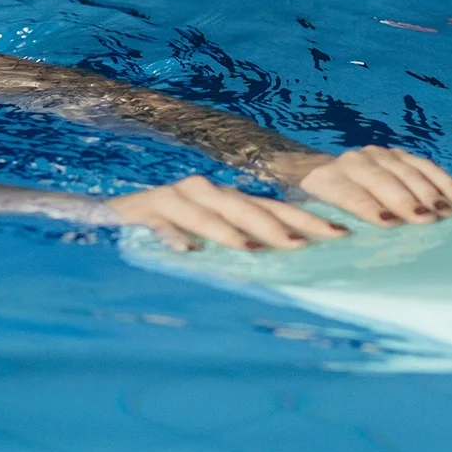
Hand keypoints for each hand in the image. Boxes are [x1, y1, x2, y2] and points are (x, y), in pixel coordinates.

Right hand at [108, 174, 346, 251]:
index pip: (275, 208)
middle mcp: (206, 192)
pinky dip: (173, 235)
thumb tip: (301, 258)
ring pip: (206, 212)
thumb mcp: (216, 236)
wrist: (111, 216)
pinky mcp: (143, 210)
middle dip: (276, 226)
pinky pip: (160, 223)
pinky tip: (187, 251)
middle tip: (304, 244)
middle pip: (247, 206)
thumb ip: (248, 242)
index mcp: (230, 200)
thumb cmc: (174, 233)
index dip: (307, 219)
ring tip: (251, 248)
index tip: (340, 233)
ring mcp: (174, 198)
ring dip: (228, 230)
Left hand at [270, 146, 451, 226]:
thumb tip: (335, 246)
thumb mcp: (307, 217)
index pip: (350, 193)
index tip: (389, 223)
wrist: (309, 169)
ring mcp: (376, 154)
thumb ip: (322, 228)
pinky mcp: (395, 154)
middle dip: (406, 199)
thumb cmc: (313, 205)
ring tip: (449, 211)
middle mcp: (351, 162)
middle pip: (382, 179)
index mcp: (326, 179)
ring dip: (429, 190)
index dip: (369, 207)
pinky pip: (423, 165)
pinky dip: (443, 180)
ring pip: (406, 170)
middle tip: (428, 219)